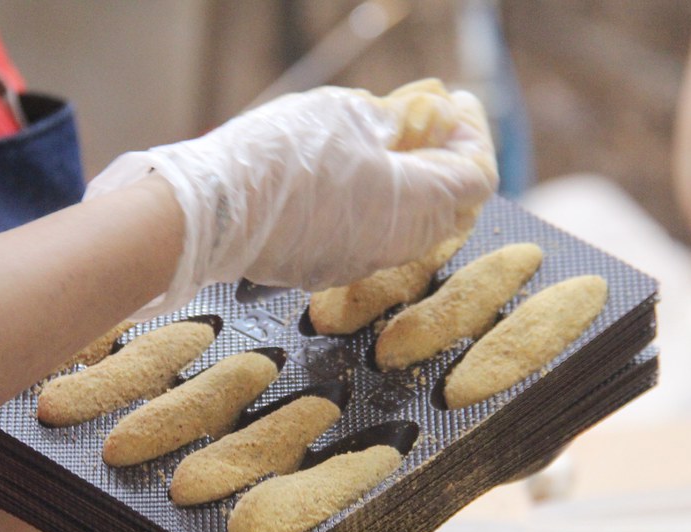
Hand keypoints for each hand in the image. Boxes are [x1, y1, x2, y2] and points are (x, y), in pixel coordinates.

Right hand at [85, 81, 497, 318]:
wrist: (213, 212)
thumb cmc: (281, 156)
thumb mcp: (348, 114)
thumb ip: (397, 119)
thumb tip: (420, 119)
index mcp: (417, 203)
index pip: (478, 175)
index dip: (474, 133)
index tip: (456, 103)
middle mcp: (399, 244)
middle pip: (452, 206)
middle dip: (447, 160)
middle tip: (428, 121)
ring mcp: (362, 262)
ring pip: (412, 226)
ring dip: (413, 184)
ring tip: (386, 144)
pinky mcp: (327, 269)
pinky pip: (372, 238)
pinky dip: (378, 206)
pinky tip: (351, 177)